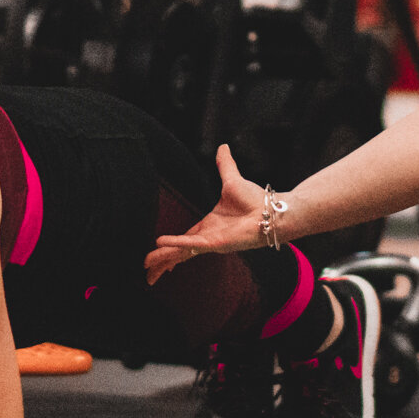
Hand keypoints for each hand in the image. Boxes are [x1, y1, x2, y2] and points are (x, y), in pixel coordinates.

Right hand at [145, 145, 268, 283]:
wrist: (272, 211)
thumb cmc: (257, 201)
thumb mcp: (232, 180)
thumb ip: (224, 165)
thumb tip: (223, 146)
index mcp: (208, 226)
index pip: (183, 240)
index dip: (168, 247)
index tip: (155, 250)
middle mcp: (207, 237)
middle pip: (177, 252)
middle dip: (161, 261)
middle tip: (146, 270)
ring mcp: (210, 242)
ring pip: (180, 252)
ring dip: (163, 258)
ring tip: (147, 266)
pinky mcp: (215, 242)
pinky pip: (190, 243)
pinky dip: (175, 243)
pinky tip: (160, 243)